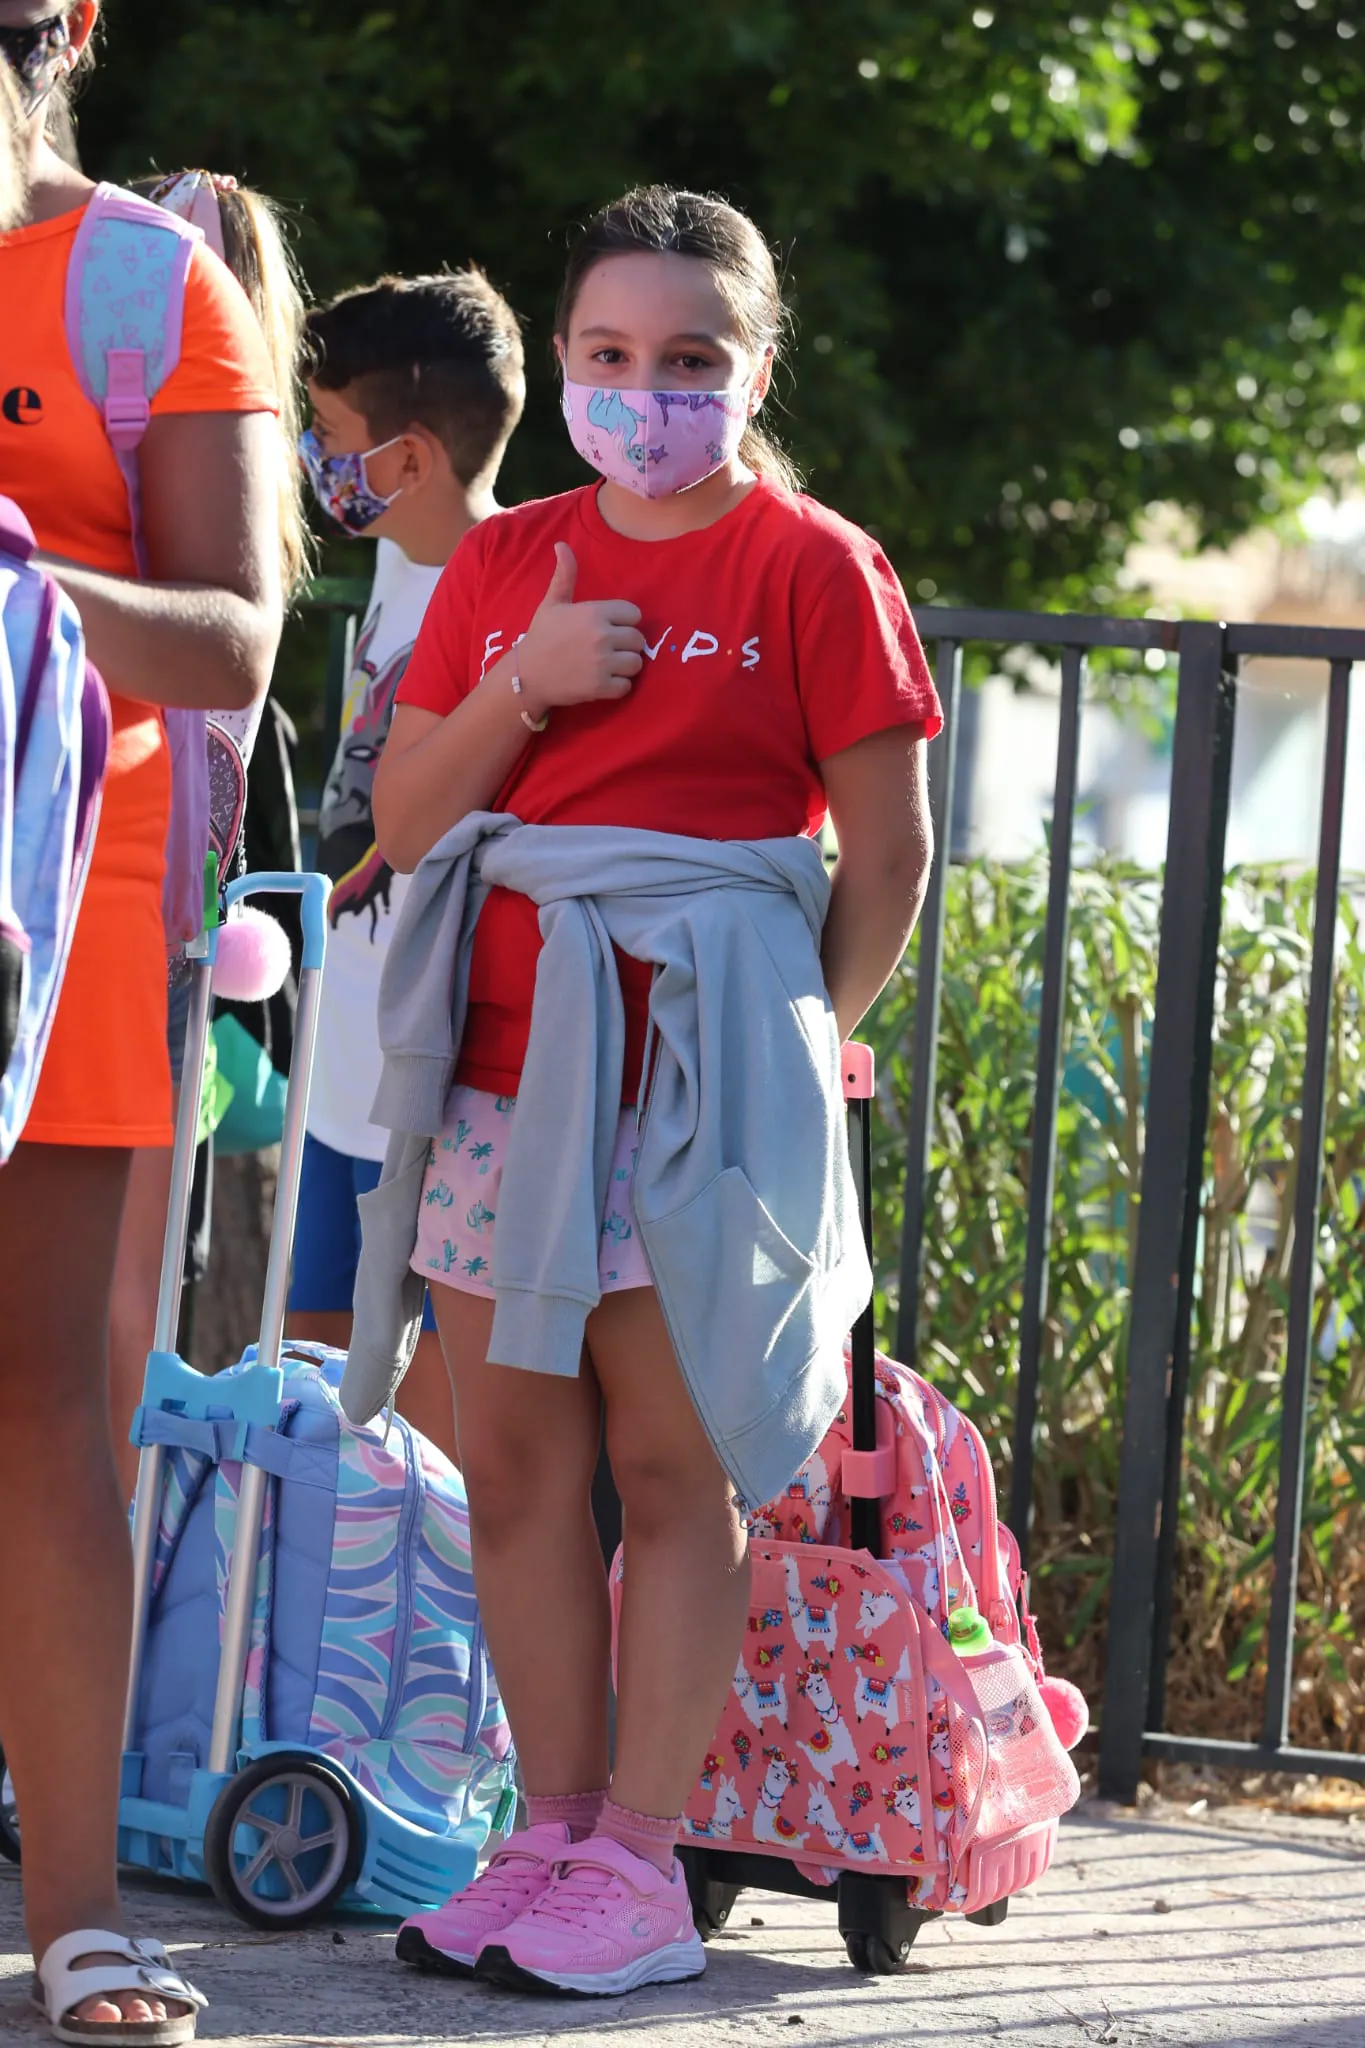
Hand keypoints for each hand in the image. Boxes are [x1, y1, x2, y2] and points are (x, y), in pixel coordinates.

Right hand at [514, 544, 643, 717]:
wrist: (526, 675)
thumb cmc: (541, 637)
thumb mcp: (553, 603)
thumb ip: (565, 576)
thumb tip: (562, 544)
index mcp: (594, 613)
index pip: (634, 614)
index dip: (625, 622)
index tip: (610, 628)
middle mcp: (602, 636)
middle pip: (638, 639)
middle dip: (627, 645)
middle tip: (609, 650)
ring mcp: (603, 663)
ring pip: (636, 663)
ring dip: (625, 666)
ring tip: (609, 666)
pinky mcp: (601, 687)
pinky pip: (626, 686)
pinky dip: (618, 686)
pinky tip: (604, 681)